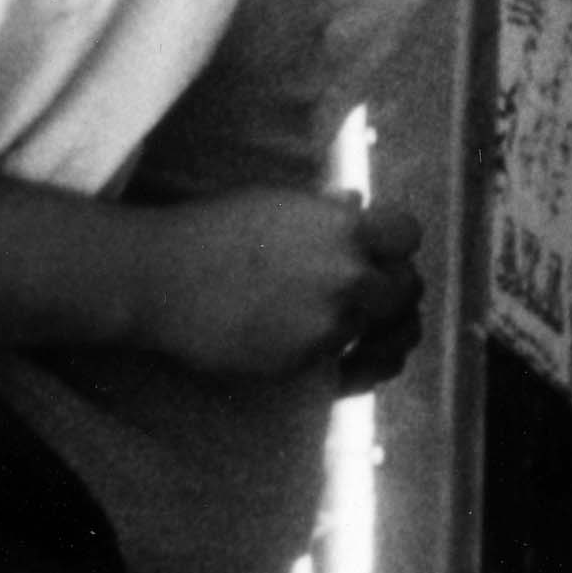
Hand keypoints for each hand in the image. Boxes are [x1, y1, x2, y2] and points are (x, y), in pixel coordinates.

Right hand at [131, 189, 424, 383]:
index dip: (398, 244)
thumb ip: (326, 211)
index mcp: (344, 229)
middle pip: (406, 289)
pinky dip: (360, 365)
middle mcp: (347, 277)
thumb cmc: (214, 230)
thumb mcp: (277, 203)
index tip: (386, 250)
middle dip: (396, 289)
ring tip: (376, 330)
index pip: (408, 235)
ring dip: (384, 330)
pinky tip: (355, 359)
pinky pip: (356, 369)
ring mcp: (329, 324)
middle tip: (381, 293)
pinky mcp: (306, 363)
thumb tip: (358, 204)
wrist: (162, 280)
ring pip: (387, 333)